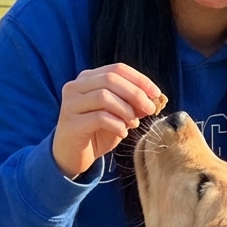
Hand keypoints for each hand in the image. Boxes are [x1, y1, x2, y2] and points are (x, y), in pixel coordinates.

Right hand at [52, 63, 162, 178]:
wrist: (73, 156)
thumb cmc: (97, 133)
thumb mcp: (119, 116)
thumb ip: (133, 104)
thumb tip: (154, 98)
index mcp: (88, 79)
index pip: (117, 69)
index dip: (139, 79)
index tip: (157, 94)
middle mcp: (75, 87)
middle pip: (110, 79)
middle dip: (135, 94)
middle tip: (150, 110)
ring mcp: (70, 104)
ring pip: (104, 96)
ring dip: (126, 110)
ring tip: (133, 124)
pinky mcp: (70, 123)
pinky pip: (99, 118)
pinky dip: (117, 125)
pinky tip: (122, 133)